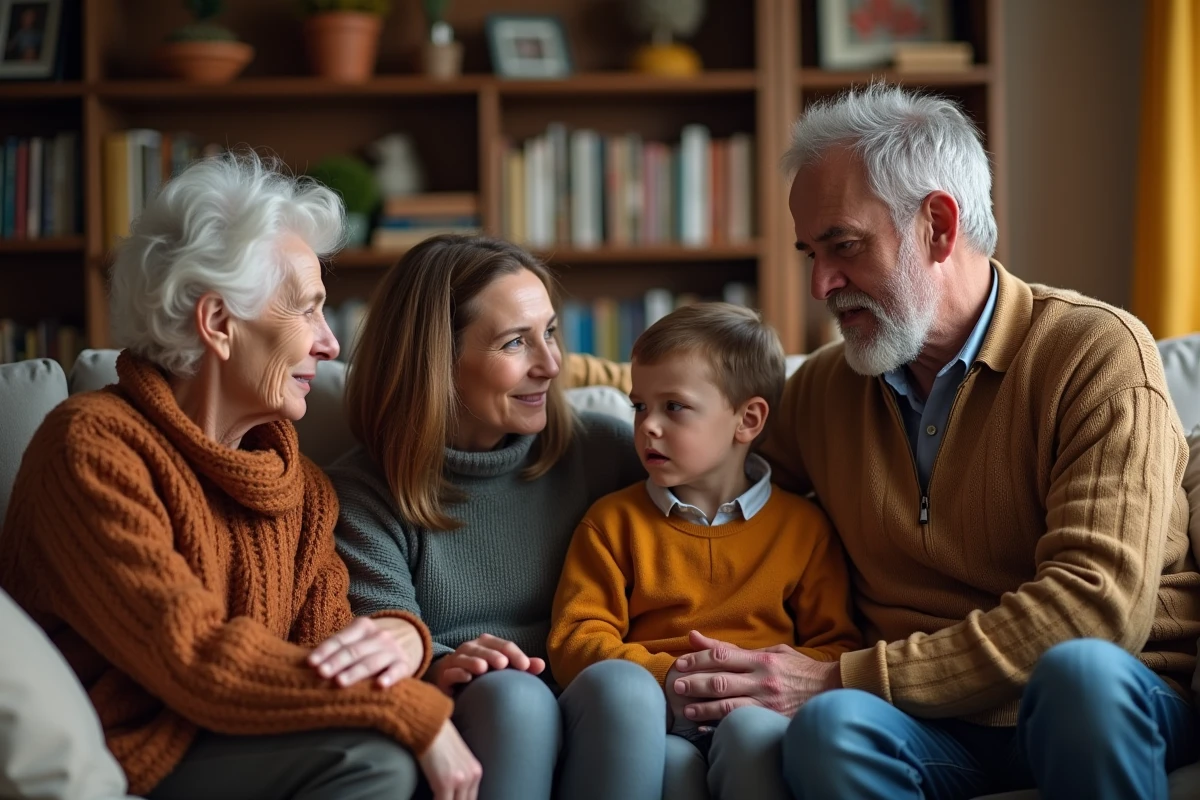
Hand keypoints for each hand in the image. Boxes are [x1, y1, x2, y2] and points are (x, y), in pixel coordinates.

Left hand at [307, 617, 410, 688]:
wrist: (407, 642)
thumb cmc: (368, 647)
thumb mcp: (355, 640)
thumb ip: (337, 649)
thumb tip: (307, 663)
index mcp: (362, 626)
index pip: (339, 640)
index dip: (324, 651)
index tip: (311, 663)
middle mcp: (378, 636)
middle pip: (353, 651)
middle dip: (336, 662)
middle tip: (321, 673)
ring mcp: (392, 650)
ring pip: (371, 662)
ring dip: (355, 672)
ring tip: (340, 682)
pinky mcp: (404, 664)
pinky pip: (397, 671)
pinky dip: (389, 677)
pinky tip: (380, 685)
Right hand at [418, 719, 480, 799]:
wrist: (431, 727)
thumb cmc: (440, 739)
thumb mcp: (459, 759)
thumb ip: (461, 775)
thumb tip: (453, 792)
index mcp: (476, 772)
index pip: (471, 799)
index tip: (452, 798)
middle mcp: (472, 777)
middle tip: (444, 798)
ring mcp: (460, 781)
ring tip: (438, 797)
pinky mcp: (445, 783)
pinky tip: (432, 797)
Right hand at [429, 633, 545, 695]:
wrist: (449, 679)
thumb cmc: (481, 673)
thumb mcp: (501, 668)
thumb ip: (521, 666)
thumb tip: (541, 665)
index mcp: (487, 644)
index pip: (504, 645)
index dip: (516, 654)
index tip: (526, 666)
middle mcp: (471, 648)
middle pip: (484, 648)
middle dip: (494, 655)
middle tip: (504, 664)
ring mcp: (456, 660)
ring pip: (465, 657)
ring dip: (474, 661)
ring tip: (483, 668)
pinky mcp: (444, 675)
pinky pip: (450, 672)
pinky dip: (458, 673)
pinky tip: (467, 678)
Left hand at [672, 630, 840, 720]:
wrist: (832, 689)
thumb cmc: (798, 668)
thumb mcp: (772, 651)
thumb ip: (734, 648)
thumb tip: (696, 637)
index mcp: (762, 660)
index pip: (722, 657)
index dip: (698, 659)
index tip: (680, 663)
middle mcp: (763, 681)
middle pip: (721, 682)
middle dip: (695, 684)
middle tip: (677, 686)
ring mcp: (767, 703)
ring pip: (729, 706)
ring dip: (704, 708)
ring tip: (687, 710)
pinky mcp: (773, 720)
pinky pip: (742, 724)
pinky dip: (721, 727)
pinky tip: (706, 728)